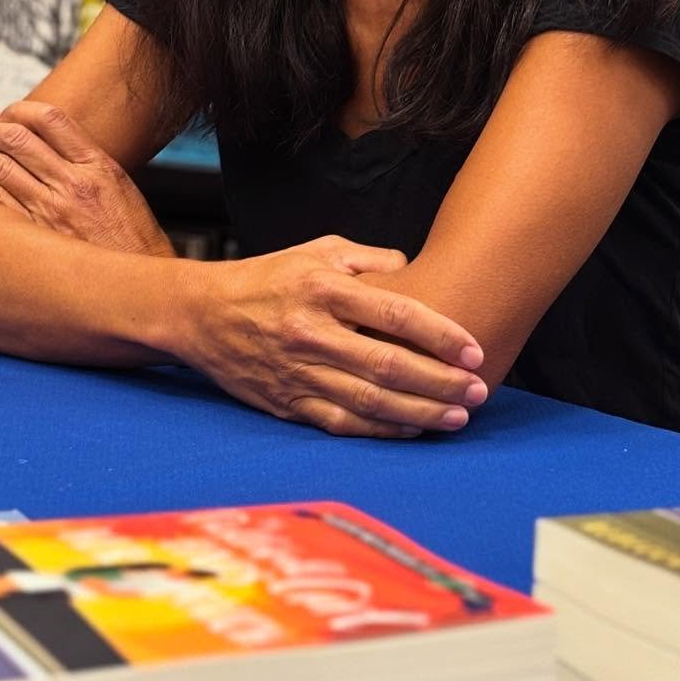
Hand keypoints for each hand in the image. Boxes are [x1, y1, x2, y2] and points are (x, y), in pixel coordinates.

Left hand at [0, 102, 174, 257]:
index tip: (7, 113)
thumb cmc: (131, 240)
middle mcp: (73, 183)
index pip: (51, 119)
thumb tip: (53, 146)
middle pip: (17, 137)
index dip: (20, 110)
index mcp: (97, 166)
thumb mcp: (121, 189)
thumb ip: (88, 165)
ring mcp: (52, 210)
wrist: (139, 287)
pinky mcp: (34, 236)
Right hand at [180, 237, 487, 438]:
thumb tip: (418, 273)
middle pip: (387, 364)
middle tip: (478, 390)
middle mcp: (310, 332)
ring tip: (458, 417)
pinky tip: (414, 429)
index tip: (474, 349)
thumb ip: (371, 260)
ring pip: (369, 400)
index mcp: (323, 288)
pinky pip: (341, 422)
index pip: (394, 312)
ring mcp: (297, 371)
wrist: (201, 314)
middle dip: (440, 381)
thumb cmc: (269, 277)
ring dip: (420, 412)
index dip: (439, 334)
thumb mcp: (318, 250)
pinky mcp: (286, 402)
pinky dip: (381, 430)